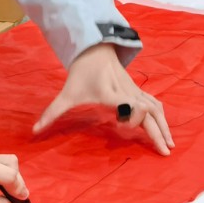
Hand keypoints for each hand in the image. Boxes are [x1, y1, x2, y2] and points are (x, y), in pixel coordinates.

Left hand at [33, 42, 174, 154]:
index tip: (122, 125)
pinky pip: (155, 104)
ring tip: (169, 145)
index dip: (132, 115)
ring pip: (156, 108)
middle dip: (158, 132)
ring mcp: (135, 91)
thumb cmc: (80, 73)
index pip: (129, 104)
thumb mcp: (66, 94)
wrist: (95, 50)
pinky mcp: (138, 91)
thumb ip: (52, 113)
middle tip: (165, 153)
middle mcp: (126, 91)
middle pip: (149, 111)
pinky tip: (164, 130)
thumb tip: (34, 131)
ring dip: (164, 126)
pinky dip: (162, 117)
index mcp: (110, 92)